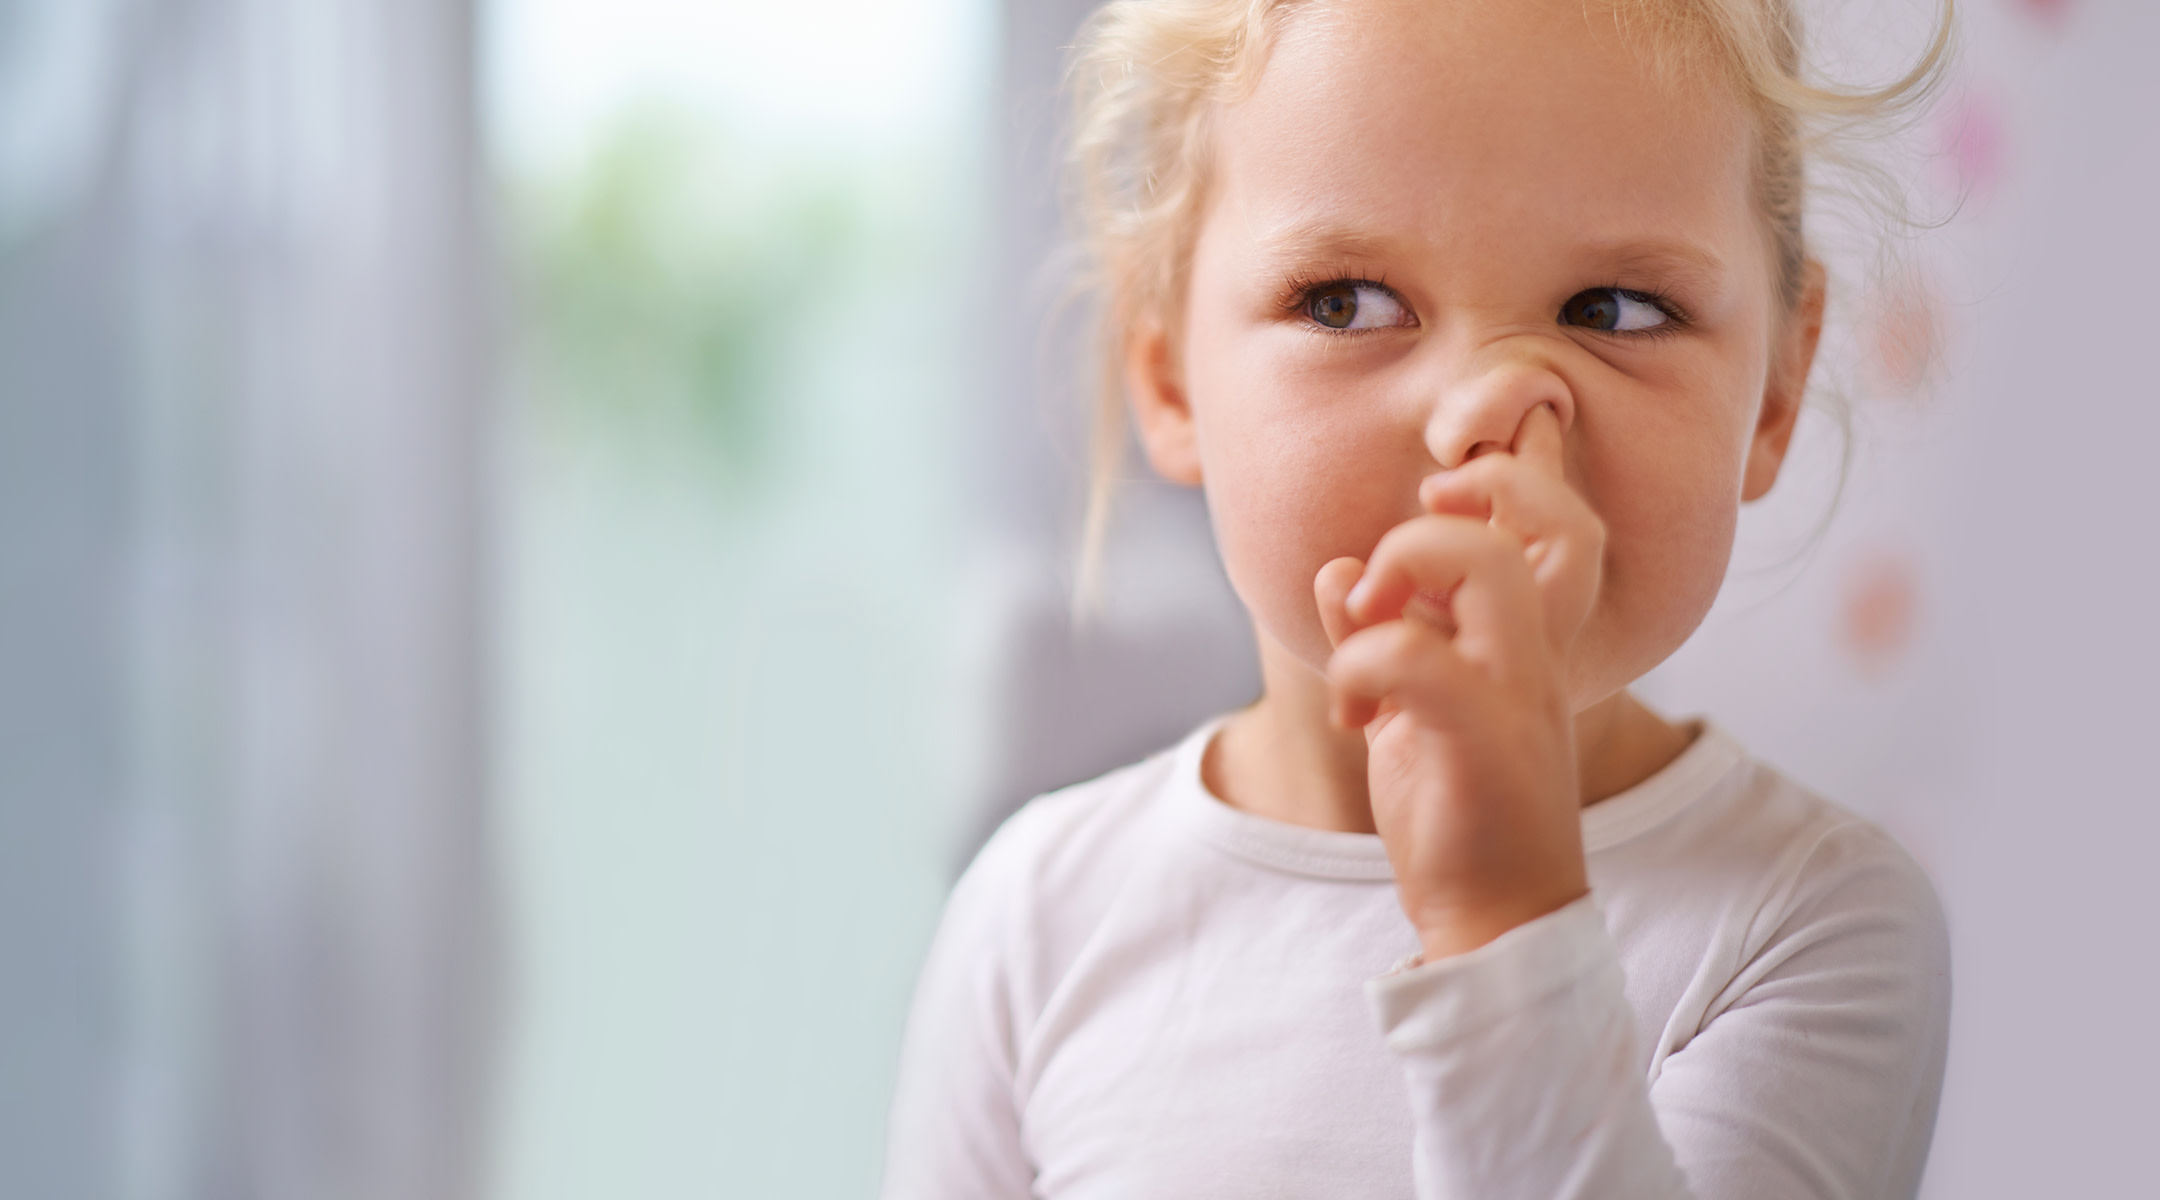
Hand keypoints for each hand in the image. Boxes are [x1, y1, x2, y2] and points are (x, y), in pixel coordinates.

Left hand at [1313, 404, 1605, 959]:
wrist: (1495, 920)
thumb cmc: (1459, 811)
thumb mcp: (1406, 709)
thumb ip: (1376, 634)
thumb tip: (1336, 570)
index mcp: (1531, 642)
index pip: (1566, 524)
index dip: (1516, 476)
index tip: (1438, 497)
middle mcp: (1540, 656)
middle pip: (1553, 520)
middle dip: (1453, 509)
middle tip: (1382, 574)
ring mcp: (1519, 694)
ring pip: (1486, 565)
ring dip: (1400, 568)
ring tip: (1362, 622)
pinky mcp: (1481, 738)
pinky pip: (1415, 656)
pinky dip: (1357, 666)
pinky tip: (1351, 717)